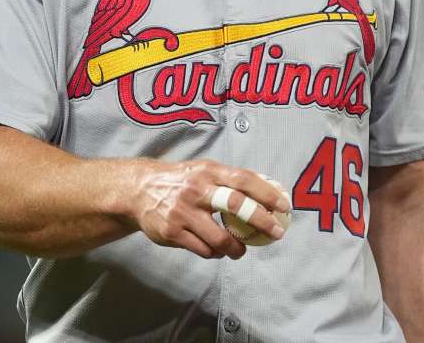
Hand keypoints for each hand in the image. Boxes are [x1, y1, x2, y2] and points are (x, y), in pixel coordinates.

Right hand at [125, 159, 289, 258]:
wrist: (139, 190)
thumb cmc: (180, 180)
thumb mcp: (203, 170)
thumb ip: (230, 179)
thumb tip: (269, 189)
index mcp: (208, 172)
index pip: (243, 180)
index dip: (267, 193)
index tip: (284, 206)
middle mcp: (196, 190)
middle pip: (235, 205)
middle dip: (261, 221)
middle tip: (275, 232)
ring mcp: (183, 212)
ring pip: (220, 239)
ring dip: (237, 249)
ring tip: (240, 250)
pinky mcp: (172, 232)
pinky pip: (203, 250)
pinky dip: (215, 253)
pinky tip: (215, 249)